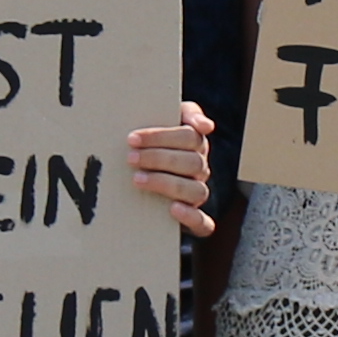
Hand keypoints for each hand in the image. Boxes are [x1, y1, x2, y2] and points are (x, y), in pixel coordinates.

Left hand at [129, 101, 216, 231]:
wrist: (140, 171)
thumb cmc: (152, 143)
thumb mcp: (165, 120)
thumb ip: (186, 113)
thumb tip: (206, 126)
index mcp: (196, 145)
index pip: (189, 136)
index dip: (161, 137)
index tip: (132, 139)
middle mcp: (200, 169)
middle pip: (192, 162)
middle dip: (158, 159)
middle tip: (131, 158)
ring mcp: (197, 194)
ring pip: (196, 190)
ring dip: (166, 184)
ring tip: (138, 180)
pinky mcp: (193, 219)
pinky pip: (203, 223)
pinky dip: (191, 217)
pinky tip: (173, 209)